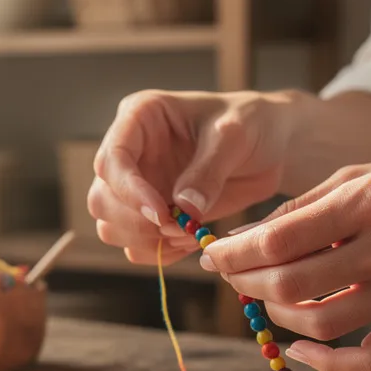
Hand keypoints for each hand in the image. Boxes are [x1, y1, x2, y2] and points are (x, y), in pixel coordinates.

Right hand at [87, 89, 299, 264]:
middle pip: (102, 199)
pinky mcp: (150, 213)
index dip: (129, 191)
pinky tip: (188, 242)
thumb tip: (184, 209)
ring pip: (110, 226)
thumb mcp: (234, 136)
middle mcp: (130, 153)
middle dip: (136, 222)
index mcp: (139, 117)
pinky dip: (157, 252)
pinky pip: (135, 244)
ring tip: (187, 235)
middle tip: (179, 229)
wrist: (268, 146)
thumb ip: (209, 170)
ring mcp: (137, 186)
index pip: (112, 159)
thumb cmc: (250, 124)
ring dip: (145, 241)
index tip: (161, 214)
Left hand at [201, 153, 370, 370]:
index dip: (234, 253)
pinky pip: (364, 360)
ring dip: (276, 317)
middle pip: (292, 286)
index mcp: (367, 202)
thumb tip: (242, 240)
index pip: (280, 239)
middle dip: (247, 284)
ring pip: (320, 324)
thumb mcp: (358, 174)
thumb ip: (300, 207)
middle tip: (233, 275)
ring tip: (264, 299)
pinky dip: (323, 362)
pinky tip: (299, 347)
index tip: (212, 255)